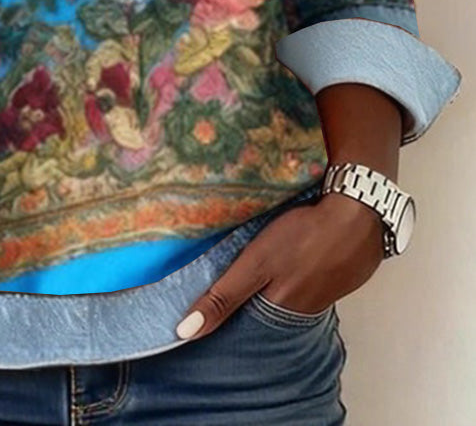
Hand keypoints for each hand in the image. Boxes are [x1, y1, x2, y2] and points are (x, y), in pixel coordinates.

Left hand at [175, 191, 384, 340]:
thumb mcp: (256, 264)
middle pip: (270, 312)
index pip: (248, 327)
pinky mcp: (339, 274)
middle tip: (227, 293)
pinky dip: (298, 275)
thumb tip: (185, 332)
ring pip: (292, 297)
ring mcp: (326, 292)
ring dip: (276, 289)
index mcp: (282, 312)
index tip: (204, 320)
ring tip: (259, 276)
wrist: (360, 212)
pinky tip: (293, 262)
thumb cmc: (303, 237)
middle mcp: (305, 310)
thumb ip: (224, 296)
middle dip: (250, 306)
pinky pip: (312, 282)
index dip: (227, 321)